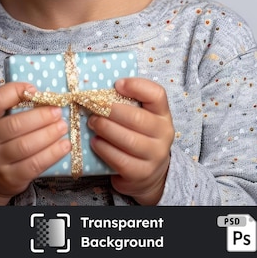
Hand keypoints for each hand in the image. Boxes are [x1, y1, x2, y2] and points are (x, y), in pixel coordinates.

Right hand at [0, 82, 70, 204]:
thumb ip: (13, 107)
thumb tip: (42, 96)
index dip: (15, 91)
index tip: (35, 91)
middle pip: (15, 125)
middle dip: (41, 117)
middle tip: (58, 112)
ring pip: (26, 146)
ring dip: (49, 134)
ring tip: (63, 127)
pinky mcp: (10, 178)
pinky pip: (34, 165)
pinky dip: (52, 154)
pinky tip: (64, 145)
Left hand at [88, 77, 172, 204]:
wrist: (149, 171)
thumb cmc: (139, 135)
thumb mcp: (141, 116)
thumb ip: (128, 102)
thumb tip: (100, 89)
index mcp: (163, 114)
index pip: (157, 95)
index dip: (137, 86)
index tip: (117, 84)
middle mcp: (164, 134)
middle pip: (137, 118)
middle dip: (111, 111)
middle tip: (93, 107)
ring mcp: (155, 156)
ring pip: (129, 140)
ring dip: (105, 129)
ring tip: (92, 123)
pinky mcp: (142, 173)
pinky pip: (121, 160)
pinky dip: (104, 149)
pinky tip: (95, 142)